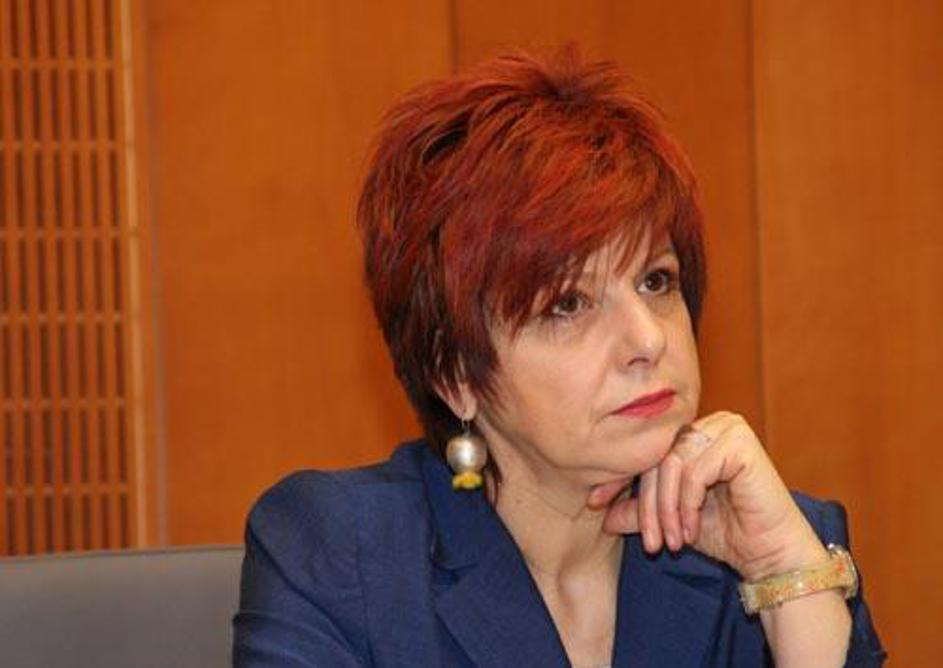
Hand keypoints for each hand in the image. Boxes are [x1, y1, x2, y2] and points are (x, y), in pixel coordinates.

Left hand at [588, 411, 826, 580]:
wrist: (771, 553)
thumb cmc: (726, 533)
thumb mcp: (671, 519)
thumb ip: (640, 511)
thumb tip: (601, 512)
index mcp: (690, 433)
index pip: (644, 450)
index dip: (617, 477)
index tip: (594, 503)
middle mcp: (708, 423)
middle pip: (656, 458)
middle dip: (646, 504)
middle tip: (650, 542)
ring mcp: (726, 427)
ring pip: (672, 465)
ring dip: (666, 509)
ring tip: (671, 542)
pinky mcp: (740, 441)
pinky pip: (695, 471)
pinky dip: (687, 504)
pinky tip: (692, 530)